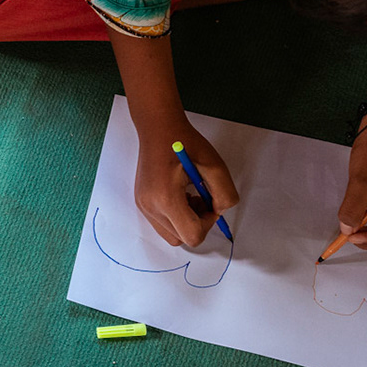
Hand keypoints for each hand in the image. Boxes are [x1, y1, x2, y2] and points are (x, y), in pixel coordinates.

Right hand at [131, 115, 238, 247]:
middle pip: (182, 238)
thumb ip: (225, 194)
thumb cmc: (183, 142)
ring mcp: (143, 206)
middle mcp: (150, 206)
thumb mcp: (214, 165)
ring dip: (186, 222)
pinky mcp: (141, 203)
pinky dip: (176, 216)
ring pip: (172, 235)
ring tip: (189, 196)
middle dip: (197, 223)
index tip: (210, 204)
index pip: (192, 235)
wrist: (158, 129)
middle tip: (201, 199)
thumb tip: (220, 210)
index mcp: (166, 197)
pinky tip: (179, 195)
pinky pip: (163, 224)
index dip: (208, 223)